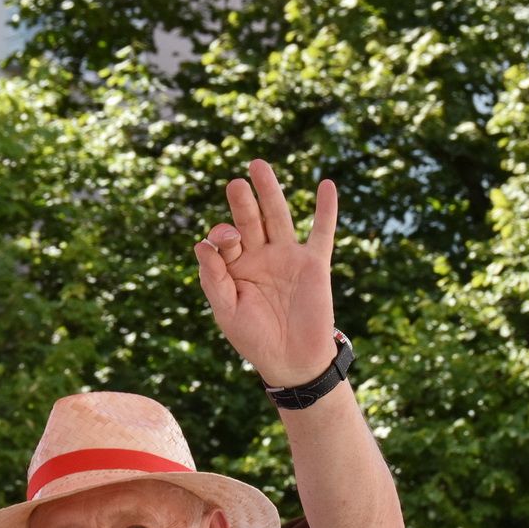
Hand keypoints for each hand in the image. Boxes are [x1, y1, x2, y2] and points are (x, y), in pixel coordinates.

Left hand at [194, 160, 339, 387]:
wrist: (292, 361)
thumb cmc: (255, 339)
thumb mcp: (226, 311)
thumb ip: (213, 279)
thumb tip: (201, 245)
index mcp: (234, 267)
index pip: (224, 241)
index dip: (222, 237)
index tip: (225, 243)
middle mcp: (260, 256)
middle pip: (249, 220)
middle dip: (242, 202)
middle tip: (235, 183)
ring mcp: (288, 257)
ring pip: (278, 217)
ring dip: (270, 192)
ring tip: (258, 166)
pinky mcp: (314, 264)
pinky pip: (322, 232)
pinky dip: (326, 210)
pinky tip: (327, 185)